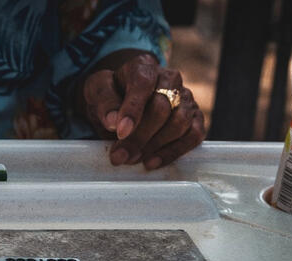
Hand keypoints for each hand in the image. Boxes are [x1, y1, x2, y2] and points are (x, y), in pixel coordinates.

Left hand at [82, 52, 204, 169]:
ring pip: (179, 123)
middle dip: (140, 136)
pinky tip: (153, 162)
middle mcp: (170, 79)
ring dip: (156, 146)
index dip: (133, 110)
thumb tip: (113, 123)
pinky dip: (174, 152)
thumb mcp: (97, 92)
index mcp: (144, 67)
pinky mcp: (195, 118)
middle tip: (121, 156)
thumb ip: (104, 103)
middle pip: (162, 108)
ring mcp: (186, 99)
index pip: (143, 85)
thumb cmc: (111, 96)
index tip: (121, 133)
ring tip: (134, 160)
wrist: (124, 101)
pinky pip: (193, 136)